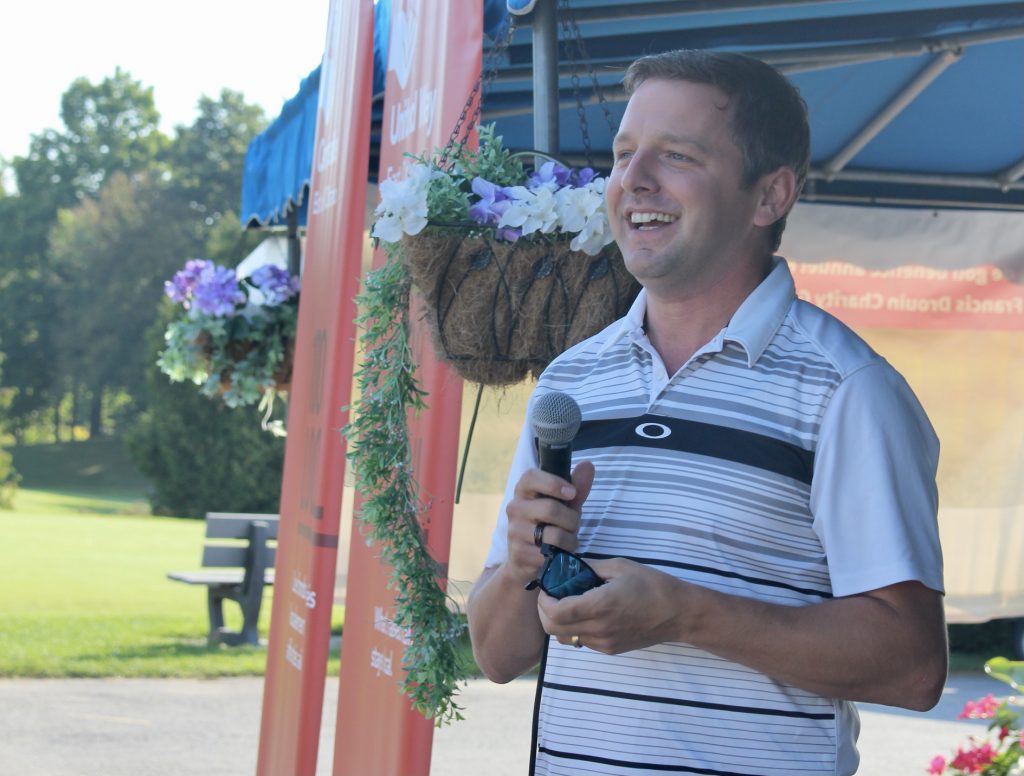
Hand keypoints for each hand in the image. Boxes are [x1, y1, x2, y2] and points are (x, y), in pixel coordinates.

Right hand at [503, 461, 594, 588]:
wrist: (527, 559)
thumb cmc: (548, 525)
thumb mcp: (565, 505)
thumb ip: (577, 487)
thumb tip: (588, 465)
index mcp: (524, 490)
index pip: (531, 477)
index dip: (553, 483)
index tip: (572, 493)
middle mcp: (515, 508)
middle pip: (550, 509)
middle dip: (571, 520)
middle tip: (573, 526)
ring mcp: (514, 531)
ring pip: (554, 535)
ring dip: (569, 540)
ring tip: (566, 542)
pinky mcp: (518, 553)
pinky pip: (550, 554)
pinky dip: (561, 556)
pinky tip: (556, 554)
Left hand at [537, 557, 686, 653]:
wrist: (678, 614)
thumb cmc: (652, 585)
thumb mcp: (619, 566)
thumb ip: (589, 566)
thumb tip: (567, 564)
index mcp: (600, 605)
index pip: (556, 612)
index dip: (543, 601)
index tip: (546, 587)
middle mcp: (599, 629)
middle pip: (553, 629)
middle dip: (544, 612)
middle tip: (550, 594)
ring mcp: (604, 643)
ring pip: (564, 638)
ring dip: (557, 622)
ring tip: (566, 603)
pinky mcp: (610, 649)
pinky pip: (581, 642)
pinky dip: (573, 629)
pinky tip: (585, 613)